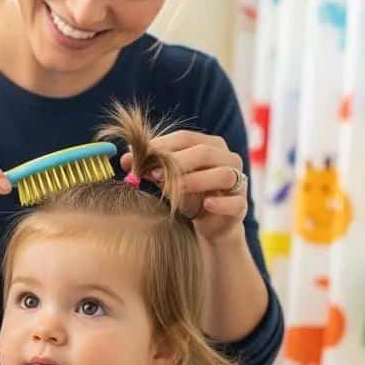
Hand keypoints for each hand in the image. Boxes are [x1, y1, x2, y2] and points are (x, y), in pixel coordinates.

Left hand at [120, 130, 245, 244]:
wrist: (208, 227)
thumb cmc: (188, 197)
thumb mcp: (167, 181)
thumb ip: (150, 168)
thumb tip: (124, 159)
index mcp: (210, 145)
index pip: (186, 137)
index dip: (164, 146)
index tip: (142, 157)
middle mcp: (228, 158)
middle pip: (204, 152)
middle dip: (177, 163)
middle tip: (153, 175)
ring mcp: (237, 182)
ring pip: (221, 174)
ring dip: (194, 181)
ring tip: (171, 191)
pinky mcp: (240, 205)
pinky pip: (235, 201)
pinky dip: (220, 202)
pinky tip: (206, 205)